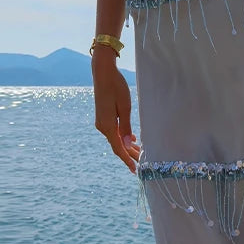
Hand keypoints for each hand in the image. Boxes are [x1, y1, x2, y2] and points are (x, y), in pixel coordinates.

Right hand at [92, 55, 140, 173]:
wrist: (103, 73)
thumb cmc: (116, 87)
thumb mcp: (125, 107)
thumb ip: (126, 127)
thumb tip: (127, 145)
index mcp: (107, 126)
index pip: (118, 148)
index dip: (127, 160)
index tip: (135, 170)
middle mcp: (102, 126)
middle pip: (117, 145)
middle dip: (129, 154)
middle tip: (142, 163)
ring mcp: (101, 121)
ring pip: (115, 138)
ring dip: (127, 145)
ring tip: (139, 152)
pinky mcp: (103, 116)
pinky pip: (113, 131)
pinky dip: (123, 136)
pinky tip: (132, 138)